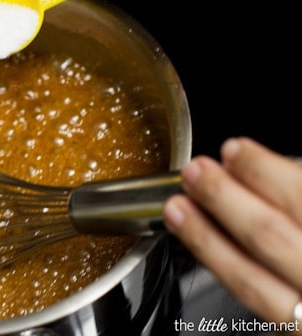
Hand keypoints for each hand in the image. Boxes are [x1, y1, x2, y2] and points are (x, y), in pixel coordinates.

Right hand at [163, 137, 301, 331]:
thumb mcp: (300, 316)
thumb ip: (271, 284)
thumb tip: (225, 232)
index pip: (246, 279)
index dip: (205, 240)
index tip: (179, 211)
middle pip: (269, 237)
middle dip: (224, 200)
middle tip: (197, 172)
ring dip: (264, 175)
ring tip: (237, 151)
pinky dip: (301, 175)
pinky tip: (287, 162)